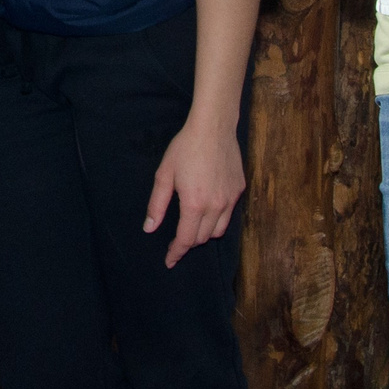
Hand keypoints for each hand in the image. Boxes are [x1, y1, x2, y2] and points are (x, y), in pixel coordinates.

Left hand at [146, 115, 244, 268]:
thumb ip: (157, 205)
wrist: (213, 127)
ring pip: (218, 231)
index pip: (186, 240)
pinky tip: (208, 208)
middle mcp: (215, 206)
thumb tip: (149, 228)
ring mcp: (230, 200)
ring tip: (192, 225)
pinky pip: (228, 215)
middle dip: (188, 242)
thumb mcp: (164, 175)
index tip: (169, 261)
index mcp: (194, 204)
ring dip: (204, 233)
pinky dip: (217, 219)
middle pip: (202, 238)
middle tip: (177, 238)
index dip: (176, 253)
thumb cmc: (185, 148)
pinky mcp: (239, 191)